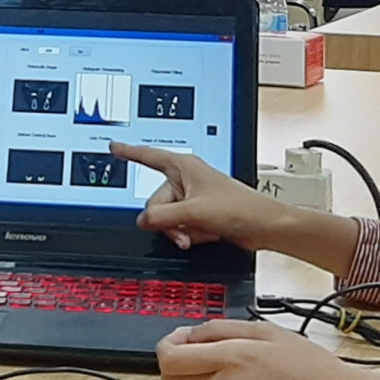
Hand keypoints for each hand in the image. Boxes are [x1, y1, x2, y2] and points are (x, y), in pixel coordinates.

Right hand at [110, 141, 359, 274]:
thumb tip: (143, 221)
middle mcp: (187, 179)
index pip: (148, 156)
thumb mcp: (193, 213)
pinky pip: (182, 226)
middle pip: (156, 203)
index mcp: (184, 166)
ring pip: (168, 218)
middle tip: (185, 230)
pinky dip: (192, 234)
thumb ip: (162, 217)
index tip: (114, 146)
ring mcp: (193, 197)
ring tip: (201, 232)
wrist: (264, 226)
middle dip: (168, 222)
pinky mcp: (200, 213)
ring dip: (182, 231)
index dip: (129, 152)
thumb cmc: (239, 208)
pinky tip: (207, 233)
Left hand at [157, 319, 379, 379]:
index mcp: (232, 360)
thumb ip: (221, 329)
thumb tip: (189, 335)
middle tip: (194, 350)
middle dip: (175, 362)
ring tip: (213, 369)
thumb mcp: (267, 331)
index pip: (170, 358)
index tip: (179, 338)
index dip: (167, 344)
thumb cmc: (311, 367)